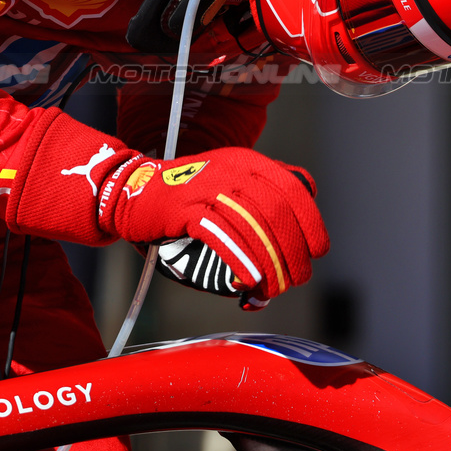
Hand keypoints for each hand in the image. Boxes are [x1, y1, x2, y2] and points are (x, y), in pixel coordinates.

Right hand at [99, 149, 327, 302]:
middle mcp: (231, 169)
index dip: (311, 223)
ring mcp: (206, 187)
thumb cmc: (187, 195)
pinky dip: (240, 260)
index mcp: (248, 161)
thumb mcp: (230, 180)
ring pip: (252, 227)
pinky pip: (221, 236)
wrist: (133, 189)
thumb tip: (303, 218)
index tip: (318, 251)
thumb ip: (265, 193)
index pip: (293, 190)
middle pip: (275, 213)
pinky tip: (249, 280)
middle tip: (295, 279)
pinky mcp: (184, 208)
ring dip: (268, 263)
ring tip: (273, 288)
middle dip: (292, 252)